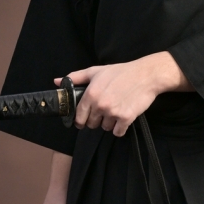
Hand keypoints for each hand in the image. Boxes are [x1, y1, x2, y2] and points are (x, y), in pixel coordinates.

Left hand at [63, 53, 191, 137]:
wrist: (146, 75)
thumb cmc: (121, 72)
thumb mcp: (96, 71)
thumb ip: (76, 77)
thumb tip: (57, 81)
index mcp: (91, 94)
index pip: (79, 116)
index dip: (80, 120)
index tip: (83, 121)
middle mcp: (100, 105)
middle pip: (92, 124)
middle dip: (96, 120)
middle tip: (104, 112)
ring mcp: (113, 113)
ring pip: (105, 128)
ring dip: (109, 123)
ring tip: (116, 110)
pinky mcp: (126, 118)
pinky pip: (118, 132)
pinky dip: (120, 128)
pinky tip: (123, 117)